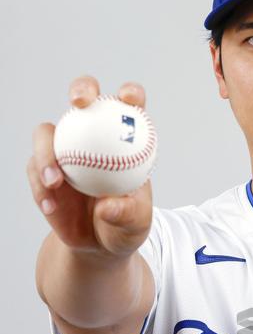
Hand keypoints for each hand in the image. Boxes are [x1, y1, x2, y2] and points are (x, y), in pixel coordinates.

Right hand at [27, 75, 152, 258]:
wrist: (98, 244)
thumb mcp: (136, 225)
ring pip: (46, 134)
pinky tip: (50, 206)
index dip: (130, 93)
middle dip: (81, 89)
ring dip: (47, 153)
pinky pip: (34, 170)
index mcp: (123, 139)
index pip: (130, 106)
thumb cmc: (125, 227)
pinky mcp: (42, 169)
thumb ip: (127, 214)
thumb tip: (107, 206)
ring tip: (55, 182)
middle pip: (83, 98)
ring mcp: (64, 149)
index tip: (129, 99)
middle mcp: (91, 135)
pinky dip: (40, 187)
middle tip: (79, 103)